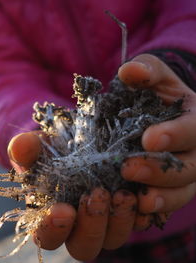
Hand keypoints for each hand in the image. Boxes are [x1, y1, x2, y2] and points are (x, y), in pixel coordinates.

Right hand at [8, 132, 143, 260]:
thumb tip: (20, 147)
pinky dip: (142, 214)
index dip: (53, 229)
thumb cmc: (52, 150)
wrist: (79, 142)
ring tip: (123, 193)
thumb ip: (26, 148)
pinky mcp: (127, 213)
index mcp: (49, 217)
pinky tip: (142, 196)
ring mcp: (104, 223)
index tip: (62, 209)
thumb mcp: (38, 145)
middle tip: (96, 194)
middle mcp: (78, 227)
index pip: (47, 238)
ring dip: (119, 220)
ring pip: (113, 240)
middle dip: (91, 225)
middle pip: (83, 247)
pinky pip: (138, 225)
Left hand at [119, 54, 195, 215]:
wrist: (157, 115)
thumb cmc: (156, 94)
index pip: (194, 130)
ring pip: (183, 192)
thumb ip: (146, 71)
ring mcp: (187, 174)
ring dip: (161, 199)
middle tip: (128, 169)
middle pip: (190, 168)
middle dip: (161, 171)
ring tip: (138, 201)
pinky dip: (154, 212)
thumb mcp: (154, 77)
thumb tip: (129, 71)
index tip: (148, 139)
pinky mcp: (171, 189)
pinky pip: (168, 206)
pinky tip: (135, 214)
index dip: (175, 136)